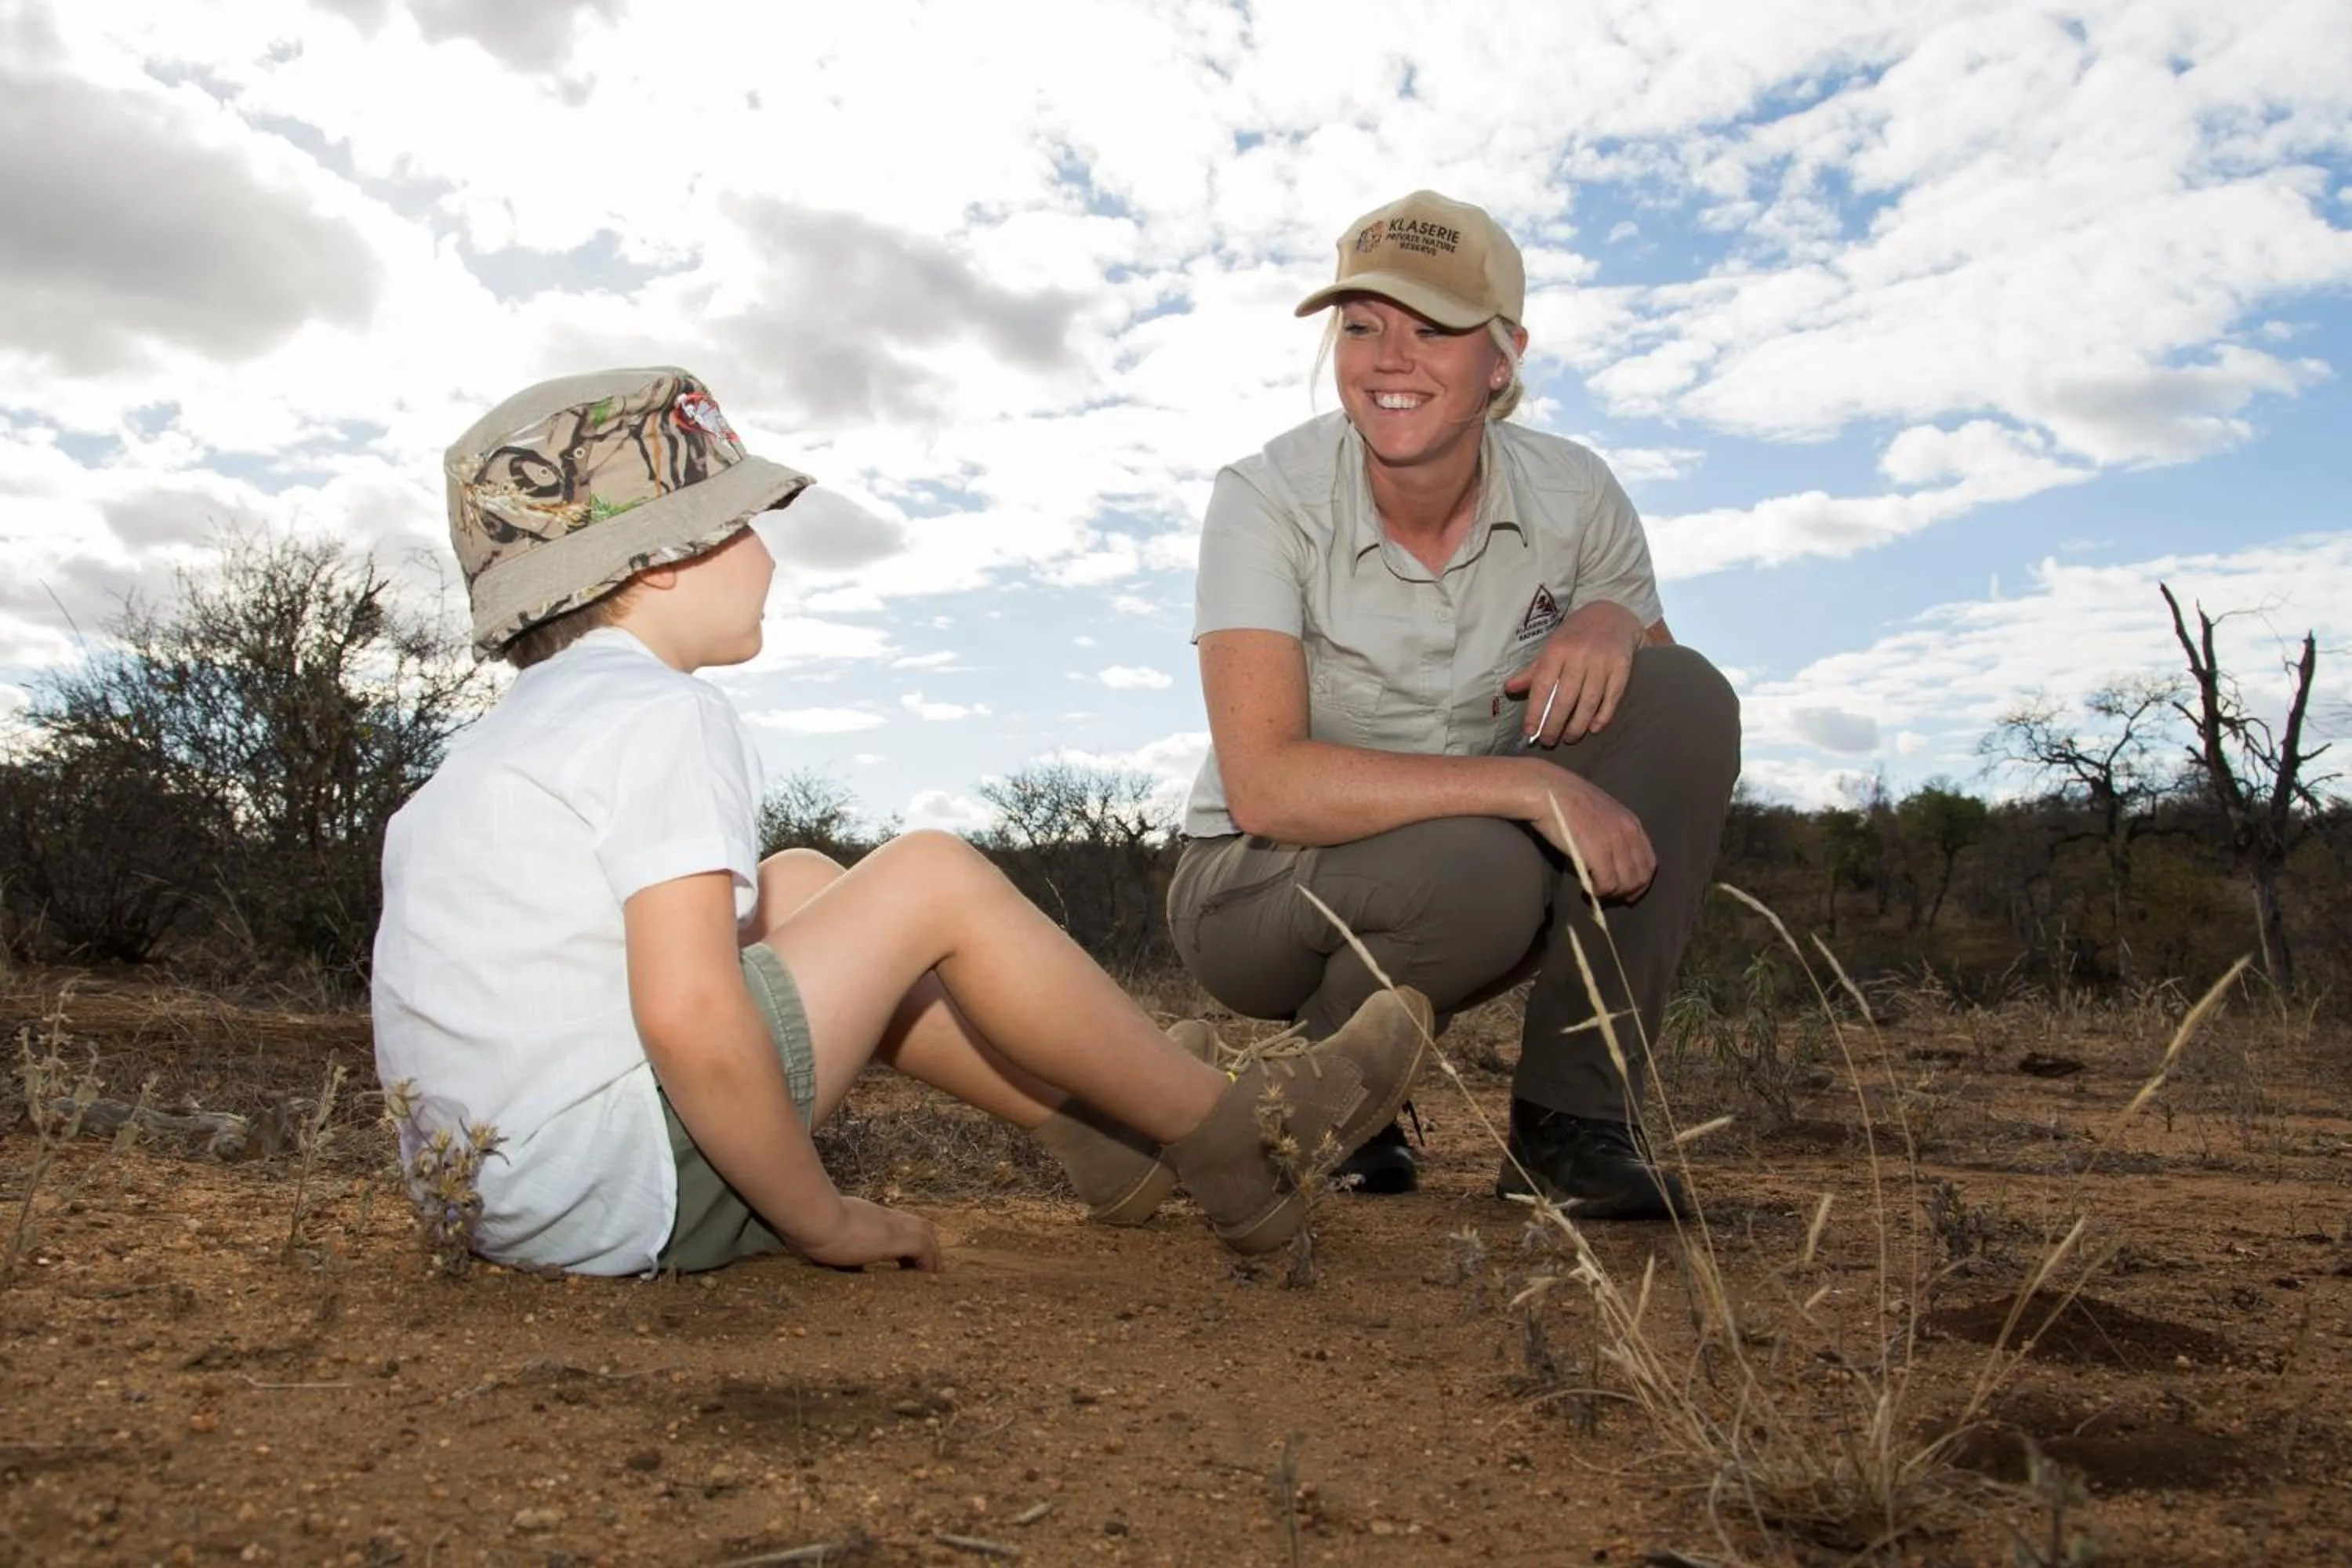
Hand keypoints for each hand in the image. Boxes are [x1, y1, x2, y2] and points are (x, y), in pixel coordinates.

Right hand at [795, 1197, 941, 1271]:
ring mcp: (890, 1226)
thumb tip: (820, 1255)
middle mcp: (881, 1217)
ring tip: (930, 1278)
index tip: (902, 1260)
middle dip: (925, 1246)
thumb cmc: (807, 1226)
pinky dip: (929, 1262)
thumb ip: (826, 1244)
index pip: (893, 1224)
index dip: (903, 1240)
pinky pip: (924, 1249)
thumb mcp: (819, 1235)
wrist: (812, 1216)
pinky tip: (926, 1278)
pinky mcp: (895, 1238)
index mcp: (864, 1216)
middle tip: (923, 1270)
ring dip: (931, 1254)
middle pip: (917, 1225)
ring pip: (926, 1233)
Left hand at [1503, 602, 1643, 746]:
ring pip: (1588, 702)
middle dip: (1554, 724)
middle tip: (1548, 741)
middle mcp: (1580, 655)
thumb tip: (1509, 689)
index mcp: (1557, 649)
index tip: (1529, 732)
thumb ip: (1533, 670)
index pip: (1542, 686)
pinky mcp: (1622, 668)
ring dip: (1577, 725)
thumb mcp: (1552, 646)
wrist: (1613, 615)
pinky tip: (1593, 729)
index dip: (1535, 711)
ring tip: (1568, 738)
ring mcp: (1602, 662)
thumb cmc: (1576, 636)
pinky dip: (1603, 716)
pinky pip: (1612, 698)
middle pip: (1565, 698)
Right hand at [1520, 764, 1655, 898]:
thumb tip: (1610, 856)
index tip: (1628, 893)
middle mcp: (1628, 833)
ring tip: (1595, 892)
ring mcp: (1615, 843)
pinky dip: (1599, 892)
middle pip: (1641, 877)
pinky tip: (1587, 889)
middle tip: (1609, 897)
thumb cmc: (1566, 799)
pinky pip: (1608, 885)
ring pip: (1626, 884)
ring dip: (1612, 894)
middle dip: (1627, 893)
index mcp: (1631, 823)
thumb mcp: (1601, 810)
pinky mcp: (1598, 853)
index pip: (1649, 863)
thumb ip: (1613, 829)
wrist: (1547, 791)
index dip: (1640, 883)